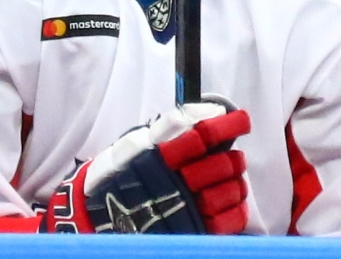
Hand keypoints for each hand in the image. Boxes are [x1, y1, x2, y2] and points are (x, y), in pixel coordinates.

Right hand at [42, 102, 251, 233]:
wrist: (98, 213)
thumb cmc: (124, 171)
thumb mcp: (137, 141)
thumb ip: (172, 124)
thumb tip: (212, 110)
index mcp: (160, 154)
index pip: (202, 135)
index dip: (227, 126)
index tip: (242, 120)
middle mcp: (173, 180)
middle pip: (220, 164)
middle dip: (232, 159)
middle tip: (232, 157)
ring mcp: (183, 208)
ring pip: (228, 191)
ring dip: (236, 183)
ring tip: (232, 179)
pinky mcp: (190, 230)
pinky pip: (226, 221)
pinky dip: (235, 209)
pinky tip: (232, 201)